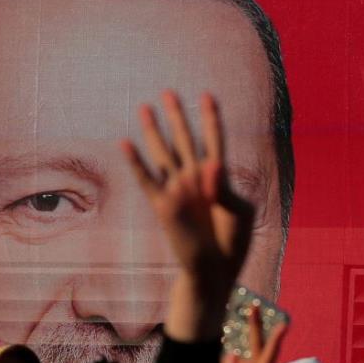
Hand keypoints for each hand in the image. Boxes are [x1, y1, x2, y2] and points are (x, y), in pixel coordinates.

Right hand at [121, 91, 254, 337]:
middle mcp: (194, 178)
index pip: (214, 140)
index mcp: (218, 177)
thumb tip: (212, 164)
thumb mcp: (239, 213)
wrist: (215, 270)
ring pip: (164, 153)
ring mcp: (177, 190)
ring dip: (154, 131)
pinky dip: (136, 162)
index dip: (211, 118)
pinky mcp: (163, 205)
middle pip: (185, 139)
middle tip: (167, 92)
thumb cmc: (233, 242)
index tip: (207, 95)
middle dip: (177, 116)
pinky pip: (147, 179)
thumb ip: (225, 187)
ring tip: (144, 108)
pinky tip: (124, 143)